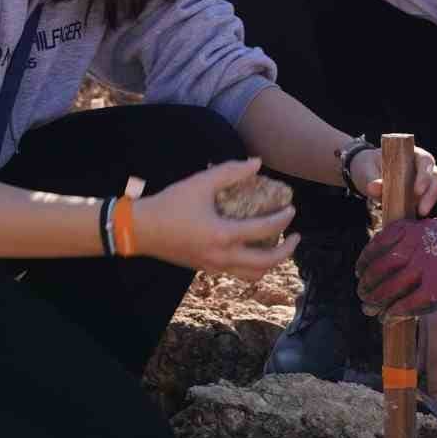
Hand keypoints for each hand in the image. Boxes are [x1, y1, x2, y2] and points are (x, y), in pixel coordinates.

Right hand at [135, 158, 298, 281]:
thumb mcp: (200, 182)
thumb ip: (231, 171)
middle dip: (287, 250)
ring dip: (271, 263)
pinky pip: (237, 273)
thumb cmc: (170, 204)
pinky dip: (252, 265)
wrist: (140, 230)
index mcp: (223, 235)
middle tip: (296, 236)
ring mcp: (214, 267)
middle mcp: (222, 257)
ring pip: (253, 275)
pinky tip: (251, 248)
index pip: (265, 230)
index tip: (292, 208)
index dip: (283, 219)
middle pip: (266, 263)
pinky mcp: (206, 269)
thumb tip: (257, 162)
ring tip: (278, 247)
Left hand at [349, 145, 436, 215]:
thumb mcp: (367, 171)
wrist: (367, 172)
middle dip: (433, 193)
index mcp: (410, 155)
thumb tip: (374, 187)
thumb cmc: (369, 167)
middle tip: (422, 211)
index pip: (425, 161)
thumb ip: (372, 179)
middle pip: (436, 175)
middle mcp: (423, 165)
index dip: (424, 175)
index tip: (417, 191)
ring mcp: (428, 177)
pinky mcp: (430, 191)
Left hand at [356, 215, 436, 319]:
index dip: (365, 260)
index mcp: (412, 230)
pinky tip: (388, 319)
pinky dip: (394, 313)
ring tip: (369, 309)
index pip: (378, 245)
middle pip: (379, 269)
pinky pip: (407, 305)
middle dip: (367, 283)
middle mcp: (414, 248)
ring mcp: (424, 269)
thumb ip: (415, 238)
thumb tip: (396, 251)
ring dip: (376, 301)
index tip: (360, 270)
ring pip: (389, 289)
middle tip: (361, 293)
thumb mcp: (435, 227)